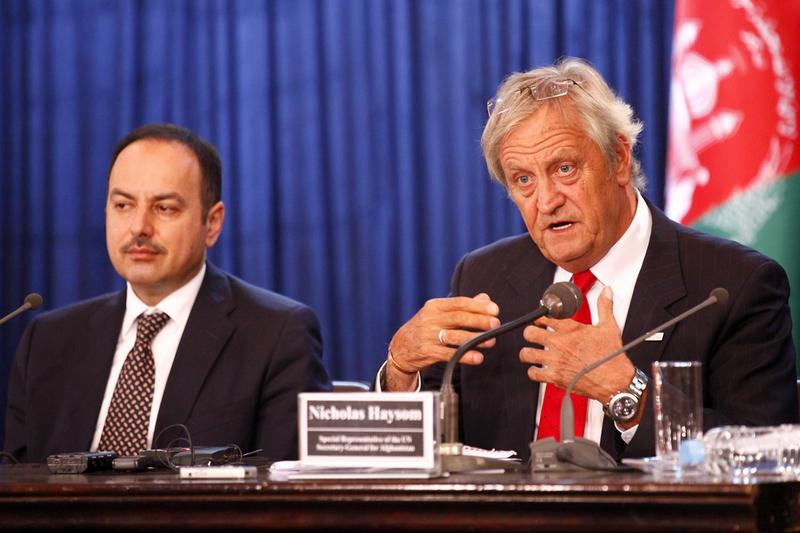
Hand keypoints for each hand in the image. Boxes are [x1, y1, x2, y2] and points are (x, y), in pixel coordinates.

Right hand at [384, 293, 500, 390]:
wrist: (401, 346)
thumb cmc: (427, 327)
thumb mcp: (440, 313)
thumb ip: (463, 306)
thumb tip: (486, 299)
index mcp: (435, 305)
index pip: (459, 303)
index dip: (478, 306)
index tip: (494, 309)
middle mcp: (430, 319)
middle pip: (458, 318)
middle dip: (479, 321)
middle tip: (496, 324)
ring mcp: (427, 336)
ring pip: (454, 336)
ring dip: (474, 339)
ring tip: (491, 341)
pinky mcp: (428, 352)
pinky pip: (448, 354)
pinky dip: (464, 356)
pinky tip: (477, 357)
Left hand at [520, 286, 633, 401]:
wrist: (615, 381)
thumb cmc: (612, 356)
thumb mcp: (609, 327)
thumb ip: (604, 306)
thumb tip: (607, 291)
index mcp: (570, 329)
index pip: (544, 317)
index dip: (539, 317)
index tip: (540, 320)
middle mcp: (559, 344)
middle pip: (529, 333)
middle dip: (530, 333)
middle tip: (533, 335)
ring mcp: (555, 361)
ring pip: (526, 354)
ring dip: (527, 353)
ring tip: (531, 352)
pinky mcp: (555, 377)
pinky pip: (533, 373)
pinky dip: (533, 372)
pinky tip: (538, 369)